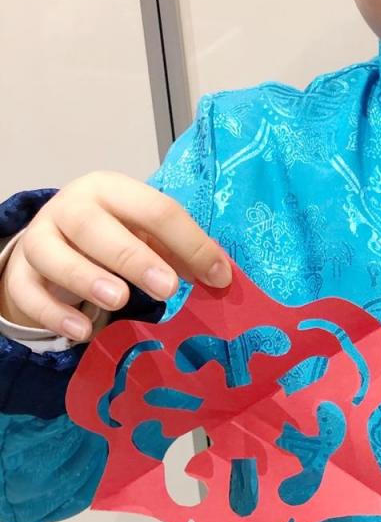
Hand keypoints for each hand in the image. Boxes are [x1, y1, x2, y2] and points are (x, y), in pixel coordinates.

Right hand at [0, 171, 231, 340]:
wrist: (52, 240)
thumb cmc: (111, 234)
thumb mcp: (146, 233)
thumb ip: (179, 250)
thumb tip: (219, 275)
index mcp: (112, 190)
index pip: (155, 209)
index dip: (189, 242)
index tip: (217, 277)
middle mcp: (71, 207)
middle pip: (94, 226)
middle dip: (133, 256)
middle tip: (167, 288)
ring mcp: (40, 238)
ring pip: (52, 254)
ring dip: (86, 278)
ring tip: (118, 301)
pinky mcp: (20, 272)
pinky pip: (28, 292)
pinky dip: (54, 313)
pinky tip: (82, 331)